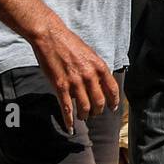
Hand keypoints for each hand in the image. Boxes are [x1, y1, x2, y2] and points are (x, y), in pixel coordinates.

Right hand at [32, 16, 119, 132]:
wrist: (50, 36)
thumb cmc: (69, 42)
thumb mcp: (90, 53)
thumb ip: (96, 68)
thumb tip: (102, 82)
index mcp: (99, 66)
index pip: (112, 89)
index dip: (114, 101)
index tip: (112, 108)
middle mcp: (89, 76)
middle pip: (99, 102)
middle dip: (98, 111)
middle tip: (94, 113)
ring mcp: (75, 82)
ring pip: (85, 108)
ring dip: (85, 115)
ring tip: (83, 117)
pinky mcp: (60, 86)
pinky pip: (67, 108)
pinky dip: (69, 120)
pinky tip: (70, 128)